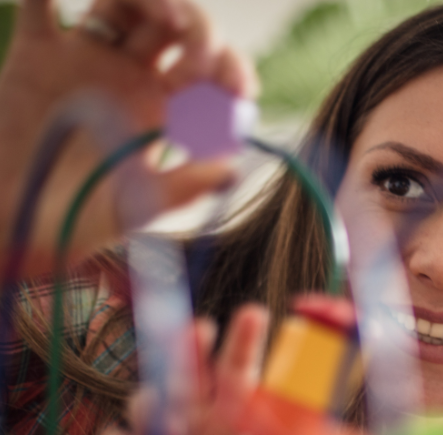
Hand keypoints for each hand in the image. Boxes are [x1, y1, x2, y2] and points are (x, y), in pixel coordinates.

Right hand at [0, 0, 257, 276]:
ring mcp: (86, 60)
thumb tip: (232, 169)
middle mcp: (131, 79)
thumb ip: (183, 188)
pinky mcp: (36, 53)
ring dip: (152, 0)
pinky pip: (40, 3)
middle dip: (201, 33)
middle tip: (199, 60)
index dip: (232, 72)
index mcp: (165, 112)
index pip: (211, 76)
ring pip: (124, 4)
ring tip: (171, 20)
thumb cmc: (80, 221)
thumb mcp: (139, 209)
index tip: (239, 90)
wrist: (15, 223)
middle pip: (176, 29)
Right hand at [99, 305, 275, 434]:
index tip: (255, 313)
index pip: (239, 368)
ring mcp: (158, 433)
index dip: (245, 339)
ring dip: (156, 406)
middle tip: (202, 329)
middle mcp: (195, 413)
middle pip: (188, 367)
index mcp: (233, 415)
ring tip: (176, 432)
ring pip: (147, 398)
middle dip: (191, 344)